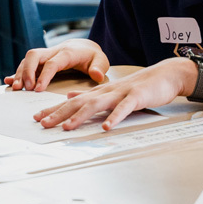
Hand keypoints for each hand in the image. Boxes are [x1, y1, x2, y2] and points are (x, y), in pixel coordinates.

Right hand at [4, 39, 108, 91]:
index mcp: (67, 53)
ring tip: (16, 89)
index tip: (38, 89)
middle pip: (34, 55)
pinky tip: (9, 81)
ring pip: (28, 59)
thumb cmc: (92, 57)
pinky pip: (26, 63)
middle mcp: (53, 51)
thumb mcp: (101, 61)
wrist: (86, 47)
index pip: (52, 63)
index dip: (44, 75)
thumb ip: (99, 68)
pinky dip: (16, 72)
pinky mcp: (41, 60)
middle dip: (27, 71)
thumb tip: (96, 75)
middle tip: (25, 88)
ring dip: (20, 73)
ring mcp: (45, 55)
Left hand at [33, 57, 194, 130]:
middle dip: (59, 113)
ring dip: (80, 116)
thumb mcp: (111, 90)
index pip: (72, 101)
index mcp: (99, 92)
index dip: (54, 109)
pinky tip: (106, 127)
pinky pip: (124, 108)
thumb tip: (69, 97)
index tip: (37, 118)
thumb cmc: (139, 86)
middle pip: (78, 103)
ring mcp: (121, 93)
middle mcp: (106, 91)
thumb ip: (91, 95)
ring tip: (67, 128)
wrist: (165, 75)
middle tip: (42, 124)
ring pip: (96, 104)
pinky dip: (114, 117)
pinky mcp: (136, 97)